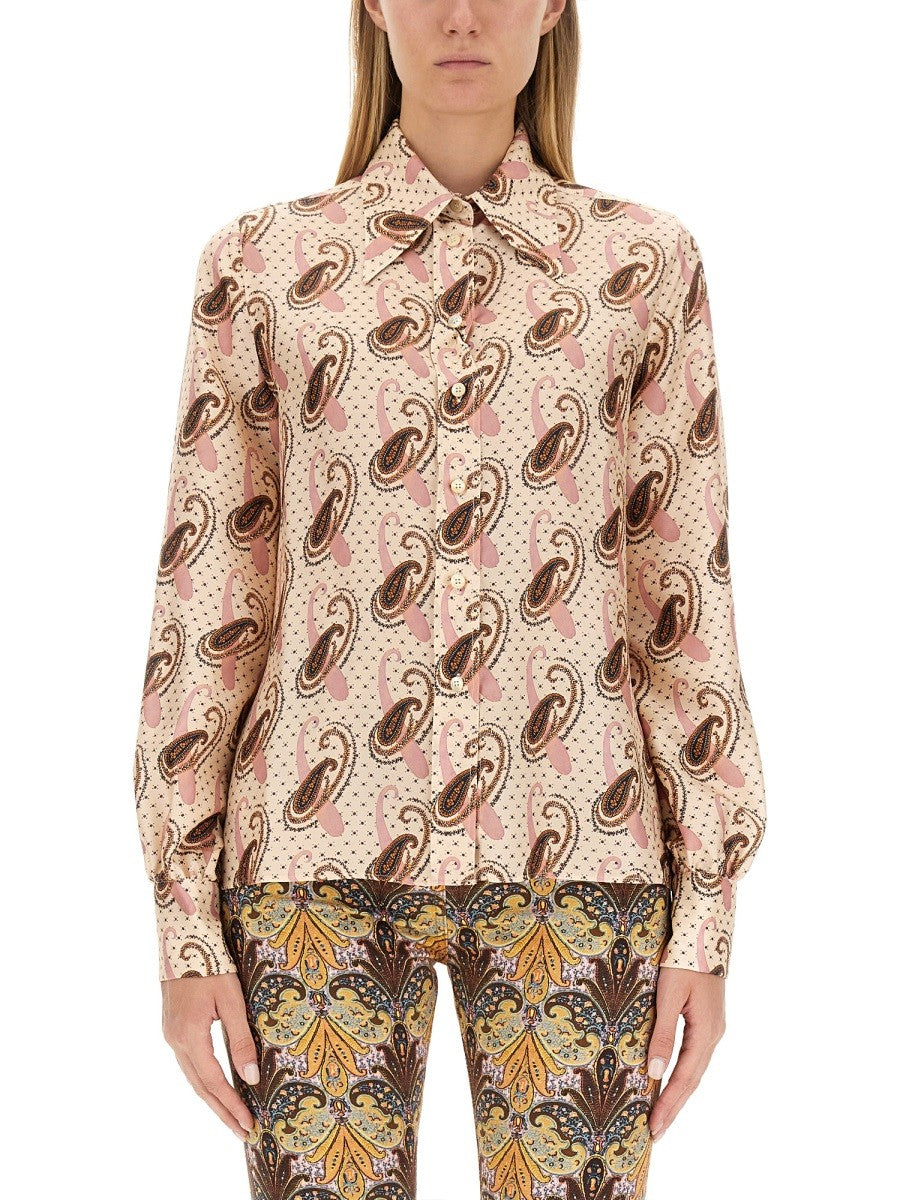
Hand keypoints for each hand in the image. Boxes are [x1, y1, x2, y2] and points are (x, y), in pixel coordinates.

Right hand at [161, 973, 260, 1140]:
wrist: (183, 936)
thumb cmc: (211, 962)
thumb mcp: (231, 999)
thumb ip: (241, 1038)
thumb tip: (251, 1075)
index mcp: (189, 1035)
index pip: (213, 1081)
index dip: (231, 1105)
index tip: (248, 1124)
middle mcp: (175, 1040)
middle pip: (200, 1086)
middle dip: (222, 1111)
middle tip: (243, 1132)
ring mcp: (171, 1034)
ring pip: (193, 1076)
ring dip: (213, 1098)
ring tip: (232, 1117)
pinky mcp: (172, 1027)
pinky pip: (190, 1063)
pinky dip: (204, 1080)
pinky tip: (216, 1087)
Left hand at [646, 965, 725, 1141]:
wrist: (705, 930)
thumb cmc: (683, 958)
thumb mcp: (668, 994)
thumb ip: (663, 1033)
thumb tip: (655, 1072)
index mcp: (706, 1031)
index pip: (685, 1078)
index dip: (669, 1104)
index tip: (654, 1128)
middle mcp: (713, 1034)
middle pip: (691, 1079)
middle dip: (673, 1106)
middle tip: (654, 1133)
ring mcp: (712, 1027)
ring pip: (693, 1068)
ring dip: (677, 1092)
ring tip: (660, 1114)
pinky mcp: (706, 1019)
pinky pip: (693, 1055)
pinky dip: (681, 1073)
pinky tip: (669, 1080)